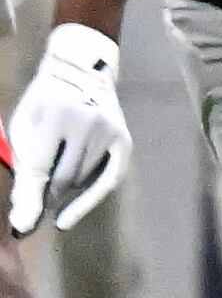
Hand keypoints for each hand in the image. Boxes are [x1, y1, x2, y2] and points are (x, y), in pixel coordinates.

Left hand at [6, 27, 128, 237]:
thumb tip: (24, 210)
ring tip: (51, 184)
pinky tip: (68, 217)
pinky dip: (87, 201)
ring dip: (63, 189)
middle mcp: (89, 123)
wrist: (82, 70)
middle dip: (45, 198)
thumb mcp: (25, 124)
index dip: (29, 198)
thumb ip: (24, 163)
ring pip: (81, 180)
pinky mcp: (124, 140)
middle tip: (29, 215)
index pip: (40, 166)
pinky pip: (108, 180)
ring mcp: (110, 132)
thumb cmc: (44, 99)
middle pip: (63, 178)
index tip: (22, 227)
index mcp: (58, 113)